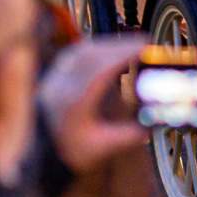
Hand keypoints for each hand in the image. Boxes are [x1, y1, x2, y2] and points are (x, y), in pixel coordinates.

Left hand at [38, 36, 147, 172]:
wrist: (41, 153)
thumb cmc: (72, 149)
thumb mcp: (104, 147)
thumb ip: (131, 135)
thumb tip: (156, 121)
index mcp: (72, 104)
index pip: (99, 70)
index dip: (122, 55)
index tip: (144, 47)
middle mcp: (60, 85)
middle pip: (90, 54)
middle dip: (120, 45)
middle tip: (145, 42)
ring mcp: (54, 77)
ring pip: (82, 49)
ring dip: (108, 45)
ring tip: (131, 46)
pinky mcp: (54, 73)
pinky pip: (76, 52)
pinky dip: (97, 48)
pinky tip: (111, 51)